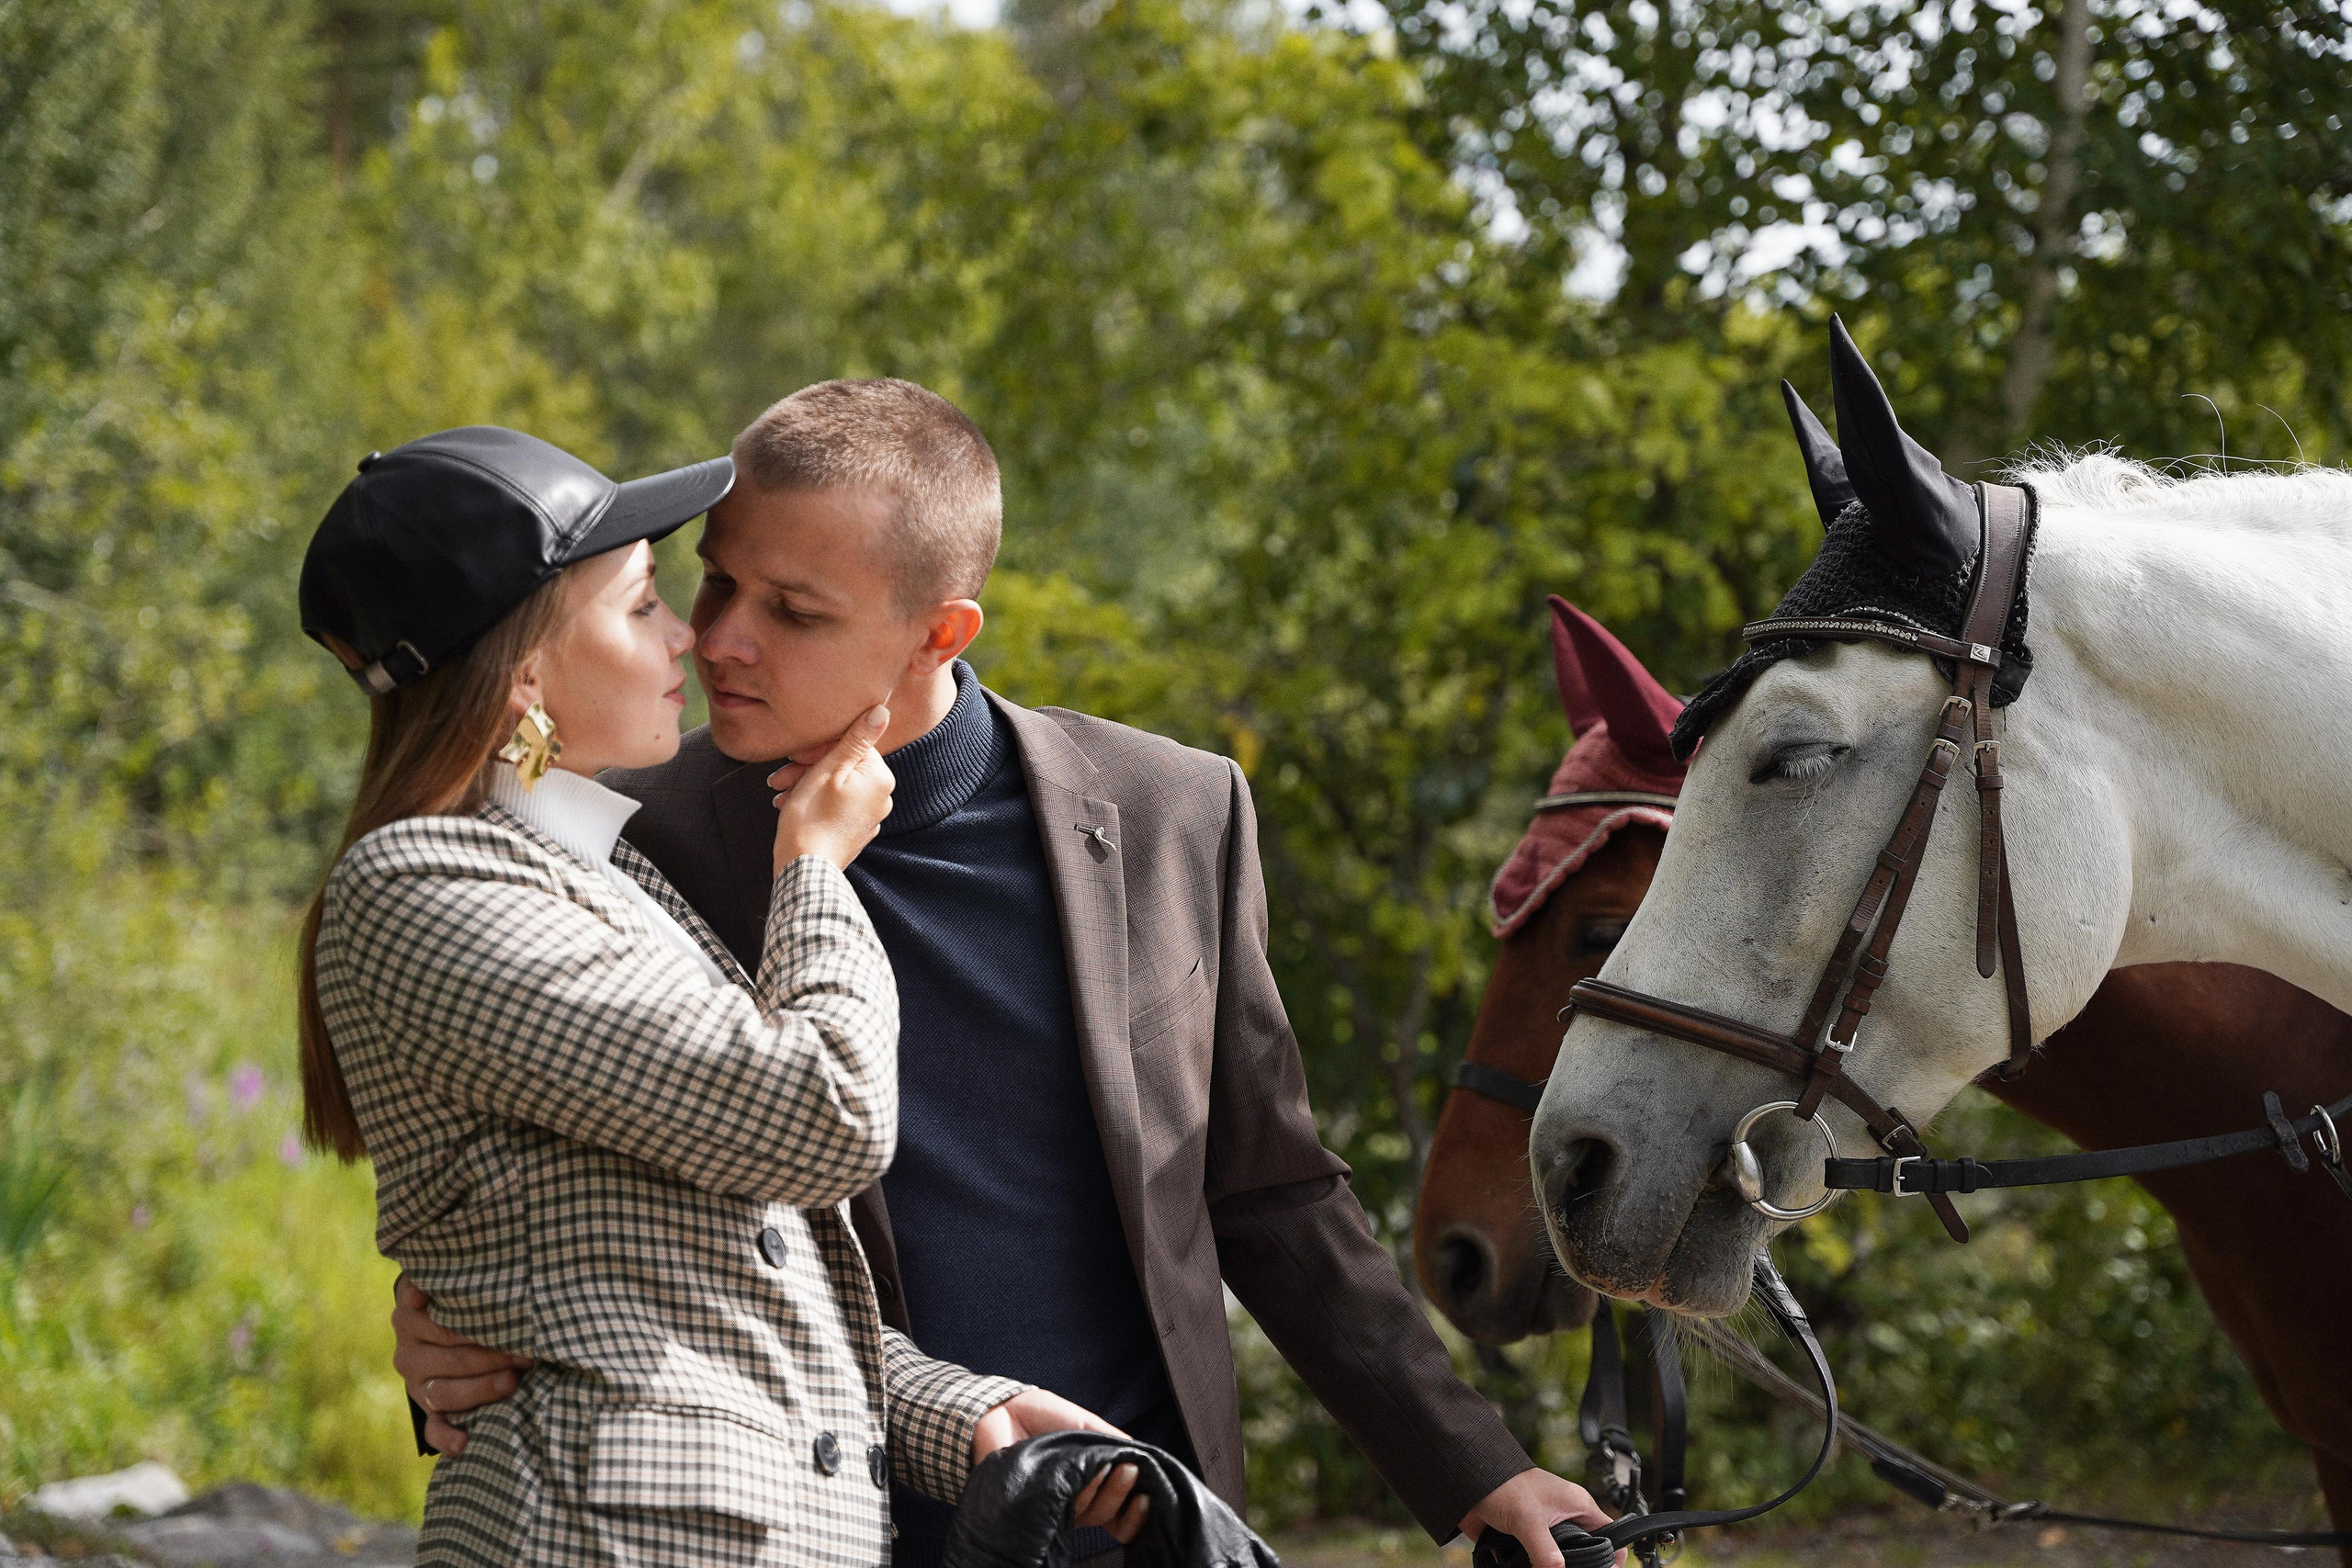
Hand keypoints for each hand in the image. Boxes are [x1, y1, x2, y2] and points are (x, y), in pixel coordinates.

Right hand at [391, 1275, 530, 1455]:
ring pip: (444, 1392)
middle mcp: (407, 1352)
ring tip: (513, 1382)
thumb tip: (433, 1278)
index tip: (511, 1322)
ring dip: (480, 1390)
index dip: (479, 1324)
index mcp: (409, 1316)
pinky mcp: (426, 1411)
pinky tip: (466, 1442)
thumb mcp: (454, 1283)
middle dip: (493, 1356)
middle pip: (451, 1357)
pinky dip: (447, 1438)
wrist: (442, 1330)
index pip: (443, 1325)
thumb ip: (452, 1276)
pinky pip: (433, 1429)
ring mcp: (415, 1384)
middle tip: (528, 1354)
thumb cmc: (463, 1300)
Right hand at [770, 705, 894, 873]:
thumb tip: (882, 711)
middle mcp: (882, 798)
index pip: (852, 746)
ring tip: (779, 792)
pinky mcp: (856, 831)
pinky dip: (814, 802)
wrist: (804, 868)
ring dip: (806, 785)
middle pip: (843, 767)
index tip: (793, 756)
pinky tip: (789, 805)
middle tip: (779, 776)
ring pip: (836, 787)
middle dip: (809, 768)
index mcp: (881, 778)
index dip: (819, 748)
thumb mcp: (829, 769)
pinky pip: (836, 807)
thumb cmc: (811, 816)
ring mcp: (870, 817)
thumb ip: (856, 739)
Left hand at [971, 1389, 1149, 1546]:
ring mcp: (1054, 1507)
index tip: (1149, 1496)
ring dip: (1106, 1491)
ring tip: (1105, 1466)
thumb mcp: (1086, 1425)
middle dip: (1124, 1494)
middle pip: (1110, 1516)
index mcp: (1088, 1483)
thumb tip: (1147, 1458)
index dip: (1138, 1512)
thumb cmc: (1042, 1418)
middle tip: (1129, 1470)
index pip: (1119, 1512)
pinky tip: (1084, 1473)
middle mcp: (1074, 1500)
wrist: (1002, 1412)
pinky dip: (1081, 1492)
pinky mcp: (1035, 1508)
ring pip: (1092, 1515)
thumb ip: (1114, 1442)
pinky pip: (1065, 1512)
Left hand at [1460, 1468, 1611, 1567]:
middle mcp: (1566, 1519)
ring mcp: (1546, 1530)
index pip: (1610, 1534)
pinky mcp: (1527, 1540)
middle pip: (1585, 1551)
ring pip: (1561, 1560)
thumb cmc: (1502, 1484)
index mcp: (1577, 1506)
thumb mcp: (1528, 1520)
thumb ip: (1545, 1553)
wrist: (1466, 1482)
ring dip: (1552, 1567)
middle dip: (1579, 1566)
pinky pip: (1538, 1561)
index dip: (1613, 1557)